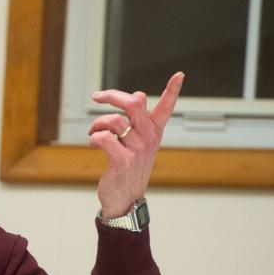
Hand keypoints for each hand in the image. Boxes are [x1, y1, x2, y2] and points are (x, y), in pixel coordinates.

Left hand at [89, 72, 184, 217]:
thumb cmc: (129, 169)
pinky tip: (93, 143)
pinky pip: (104, 137)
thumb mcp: (138, 145)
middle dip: (111, 96)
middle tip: (97, 96)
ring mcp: (137, 150)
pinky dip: (93, 137)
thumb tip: (137, 96)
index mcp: (154, 132)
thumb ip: (137, 121)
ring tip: (93, 132)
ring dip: (97, 123)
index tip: (179, 74)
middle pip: (133, 103)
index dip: (173, 91)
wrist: (125, 200)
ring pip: (114, 120)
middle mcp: (149, 138)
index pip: (167, 108)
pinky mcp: (123, 160)